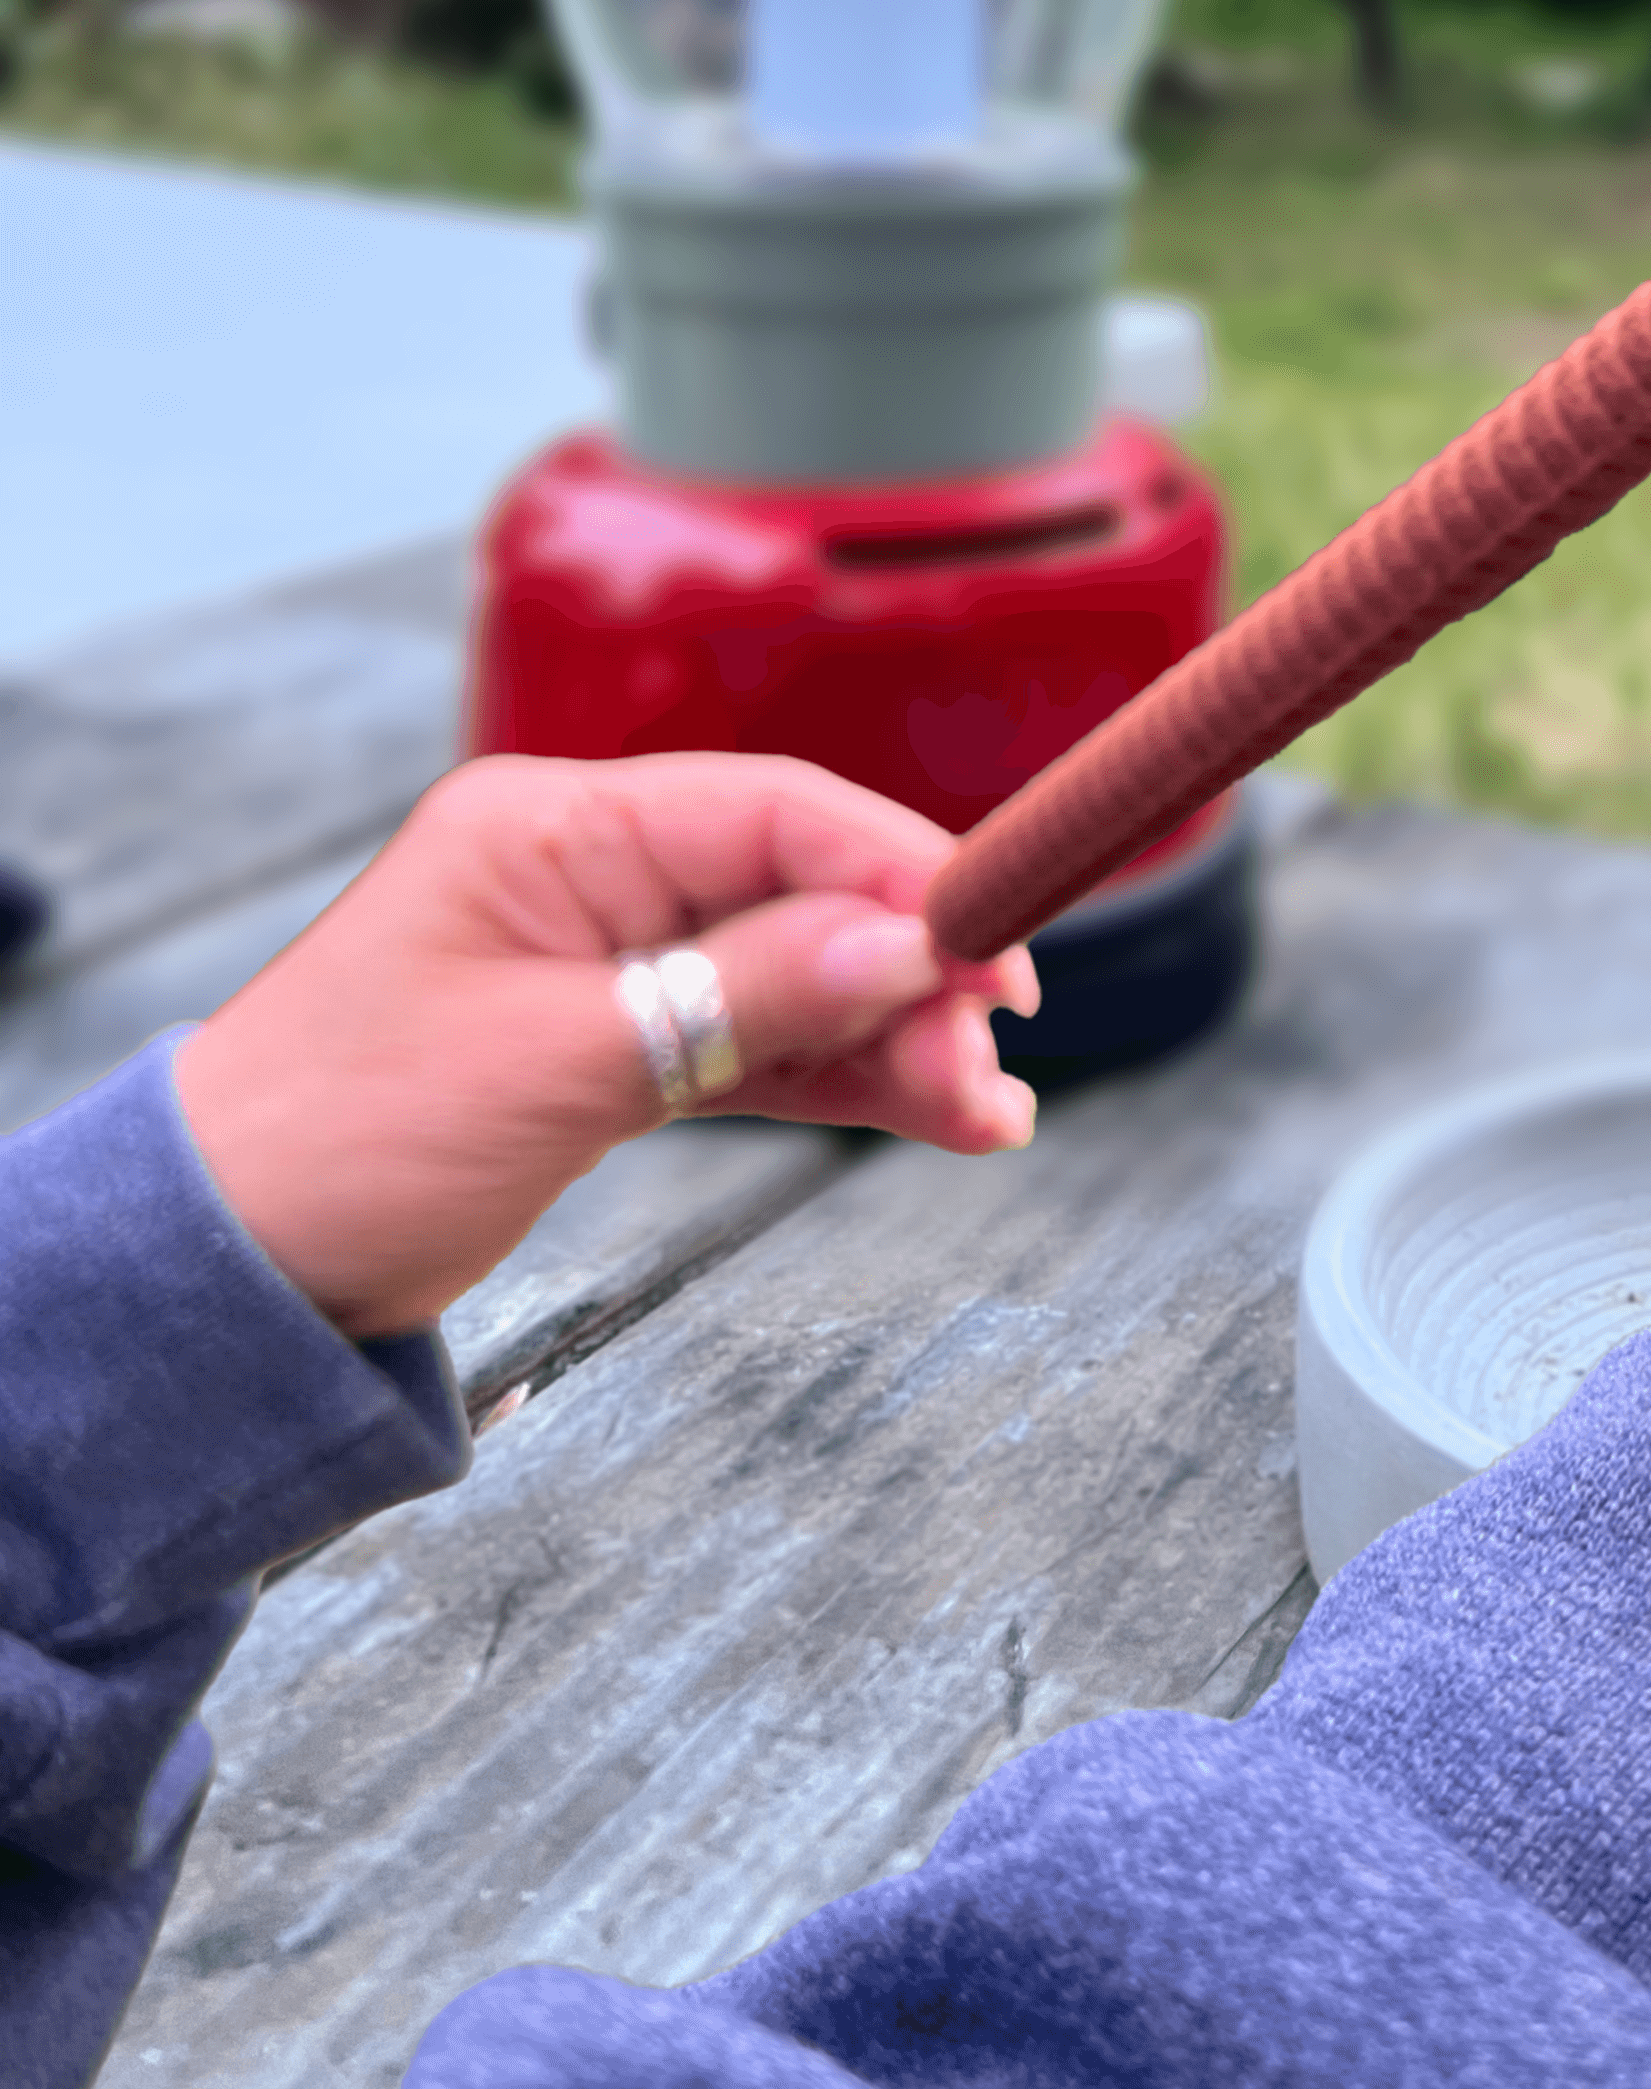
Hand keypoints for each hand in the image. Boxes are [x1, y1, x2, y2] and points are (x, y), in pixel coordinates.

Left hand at [176, 753, 1041, 1342]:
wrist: (220, 1276)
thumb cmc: (341, 1142)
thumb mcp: (558, 1062)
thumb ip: (740, 993)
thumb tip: (904, 946)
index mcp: (553, 828)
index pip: (770, 811)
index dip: (896, 870)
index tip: (989, 942)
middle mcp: (588, 877)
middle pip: (799, 896)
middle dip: (910, 975)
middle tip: (991, 1062)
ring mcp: (602, 964)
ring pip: (793, 979)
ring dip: (895, 1039)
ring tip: (988, 1111)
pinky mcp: (611, 1051)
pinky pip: (755, 1044)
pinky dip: (839, 1078)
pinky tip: (926, 1111)